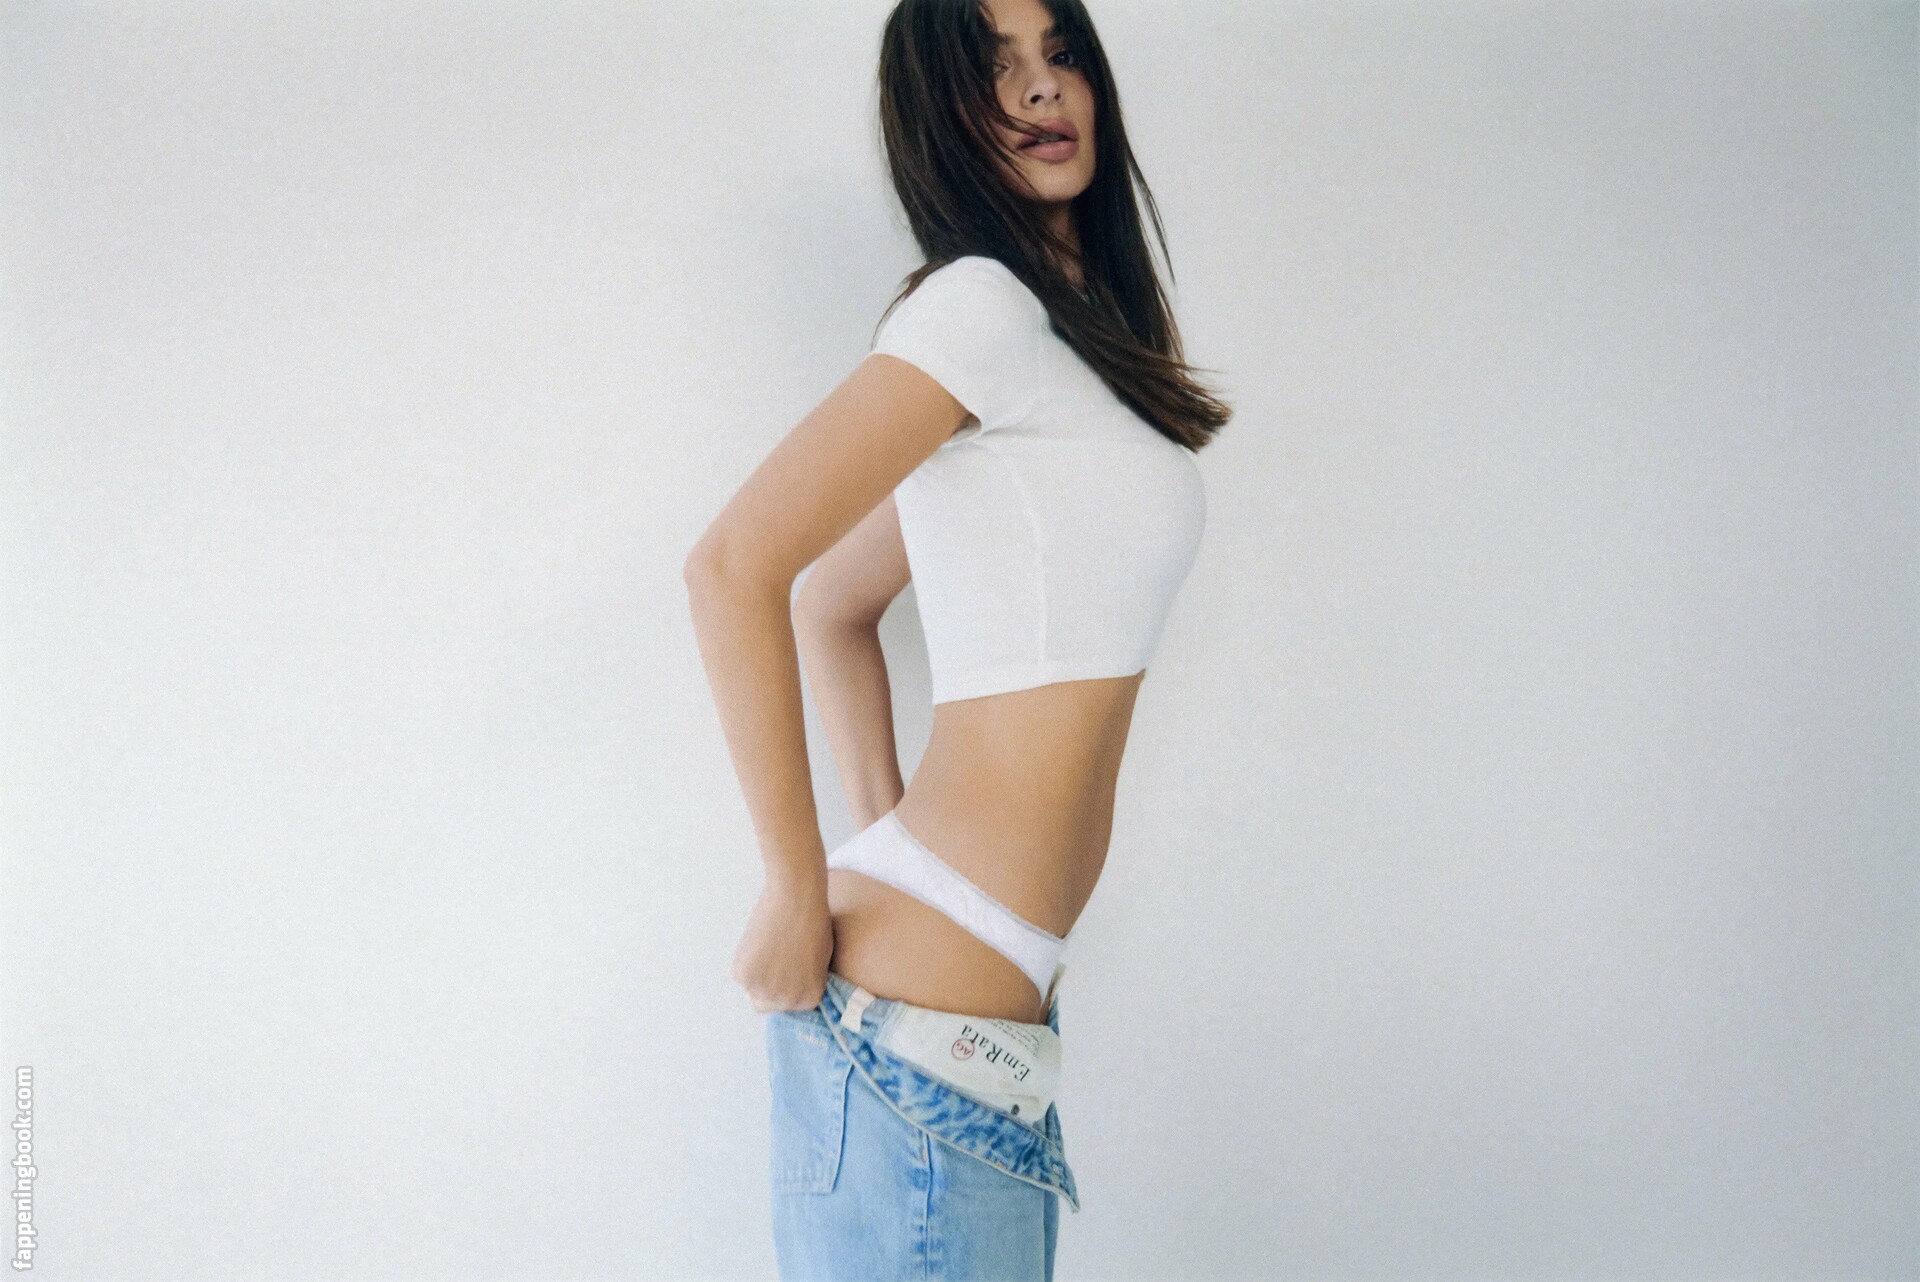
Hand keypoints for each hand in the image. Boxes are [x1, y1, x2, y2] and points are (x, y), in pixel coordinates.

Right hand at [730, 874, 833, 1014]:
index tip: (784, 967)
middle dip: (767, 985)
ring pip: (750, 988)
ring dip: (755, 972)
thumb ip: (803, 981)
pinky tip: (758, 940)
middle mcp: (787, 1001)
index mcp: (808, 999)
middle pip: (765, 1004)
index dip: (784, 986)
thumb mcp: (819, 962)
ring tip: (768, 945)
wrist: (797, 898)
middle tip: (772, 958)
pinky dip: (744, 959)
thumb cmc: (813, 922)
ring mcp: (763, 990)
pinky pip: (739, 973)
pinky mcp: (743, 975)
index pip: (787, 1005)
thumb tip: (787, 988)